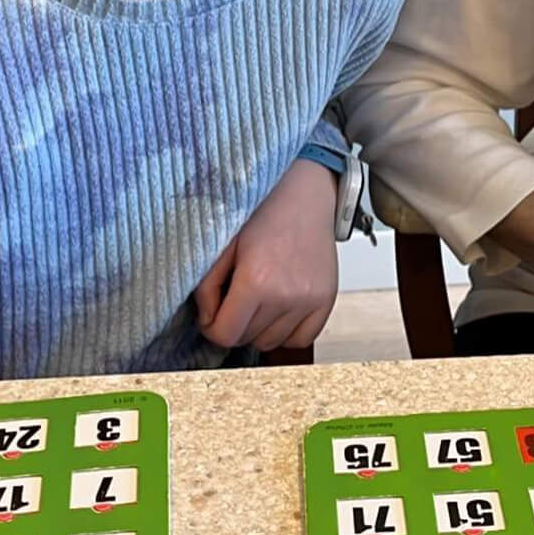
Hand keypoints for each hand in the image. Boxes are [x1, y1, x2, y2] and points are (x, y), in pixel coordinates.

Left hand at [195, 159, 340, 352]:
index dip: (211, 327)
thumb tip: (207, 320)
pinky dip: (287, 330)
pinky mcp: (327, 299)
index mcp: (256, 281)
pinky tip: (279, 308)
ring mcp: (310, 300)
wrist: (303, 193)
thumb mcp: (222, 244)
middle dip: (235, 323)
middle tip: (235, 296)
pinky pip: (302, 338)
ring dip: (259, 328)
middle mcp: (286, 296)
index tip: (212, 314)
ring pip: (272, 342)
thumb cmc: (262, 211)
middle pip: (248, 339)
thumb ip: (206, 287)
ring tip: (258, 298)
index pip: (225, 335)